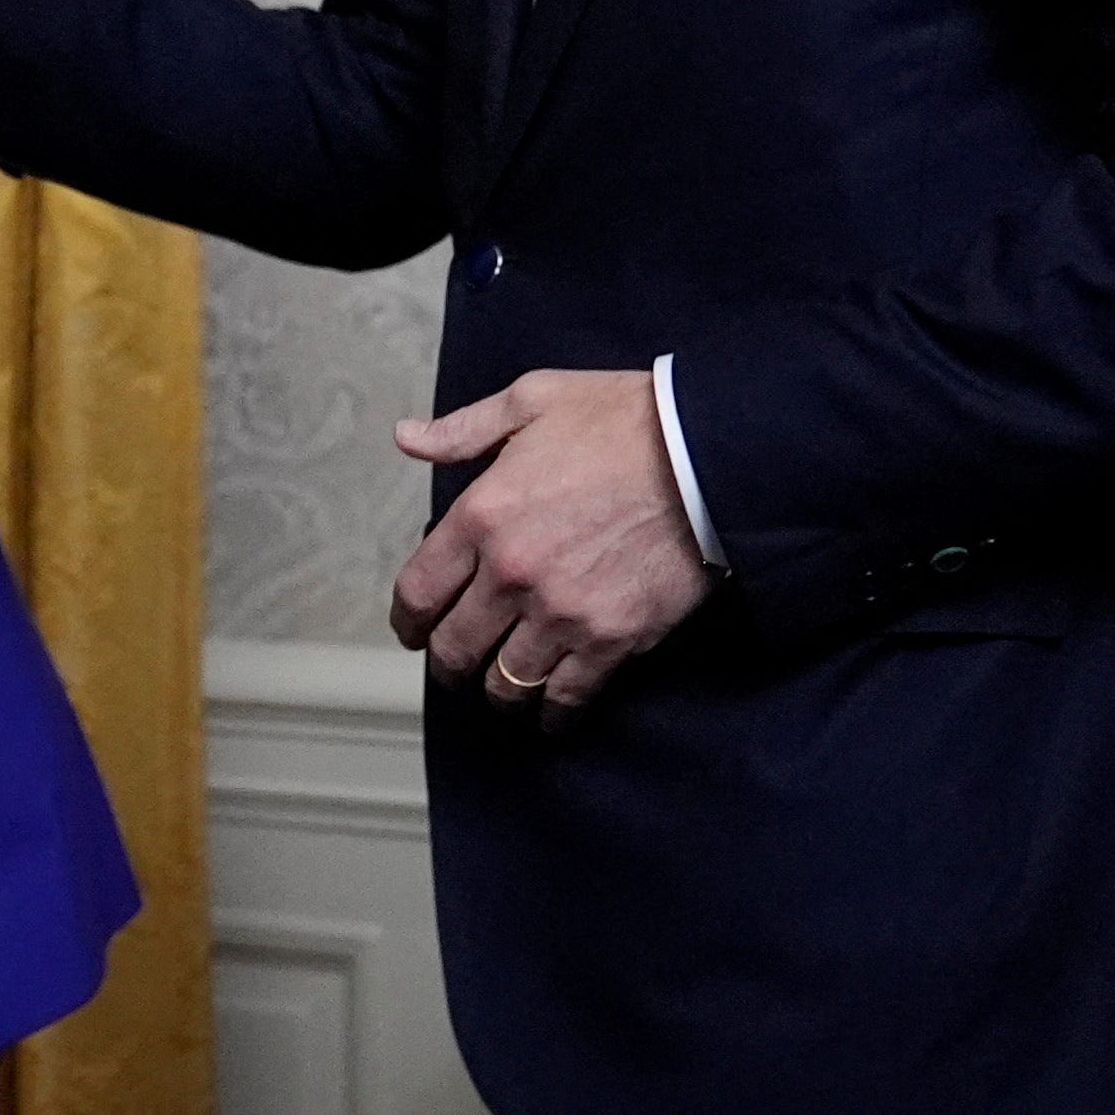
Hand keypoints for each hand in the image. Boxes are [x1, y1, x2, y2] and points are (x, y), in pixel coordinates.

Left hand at [386, 368, 711, 722]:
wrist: (707, 455)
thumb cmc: (623, 421)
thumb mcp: (531, 401)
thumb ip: (462, 430)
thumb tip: (407, 440)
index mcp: (482, 515)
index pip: (419, 591)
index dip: (407, 622)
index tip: (412, 631)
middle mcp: (512, 573)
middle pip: (455, 648)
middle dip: (447, 663)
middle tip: (454, 664)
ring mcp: (562, 612)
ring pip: (505, 682)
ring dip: (496, 691)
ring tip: (500, 688)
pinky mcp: (612, 638)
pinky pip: (566, 696)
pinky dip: (552, 713)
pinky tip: (549, 713)